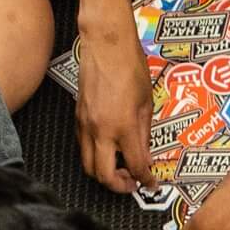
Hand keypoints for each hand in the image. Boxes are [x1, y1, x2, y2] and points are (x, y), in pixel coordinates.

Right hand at [75, 12, 149, 194]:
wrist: (106, 44)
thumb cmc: (129, 65)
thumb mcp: (146, 103)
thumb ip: (145, 133)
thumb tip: (146, 156)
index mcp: (123, 126)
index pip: (135, 166)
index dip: (145, 180)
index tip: (151, 184)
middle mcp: (100, 130)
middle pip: (103, 176)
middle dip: (119, 186)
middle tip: (132, 183)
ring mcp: (85, 124)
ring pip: (88, 165)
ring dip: (104, 173)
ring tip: (121, 169)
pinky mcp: (78, 117)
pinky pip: (83, 147)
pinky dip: (95, 156)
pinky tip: (109, 149)